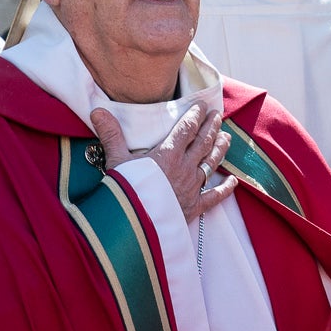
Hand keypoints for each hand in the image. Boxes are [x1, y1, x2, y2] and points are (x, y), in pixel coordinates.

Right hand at [91, 104, 236, 221]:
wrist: (133, 224)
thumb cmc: (124, 191)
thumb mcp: (116, 160)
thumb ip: (111, 134)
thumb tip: (97, 110)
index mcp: (168, 154)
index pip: (186, 129)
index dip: (195, 116)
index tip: (202, 106)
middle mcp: (184, 168)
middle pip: (203, 143)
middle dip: (211, 127)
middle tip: (218, 115)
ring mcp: (191, 188)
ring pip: (211, 164)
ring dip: (220, 150)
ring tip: (227, 137)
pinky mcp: (193, 207)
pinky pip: (214, 197)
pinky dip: (225, 189)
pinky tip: (233, 182)